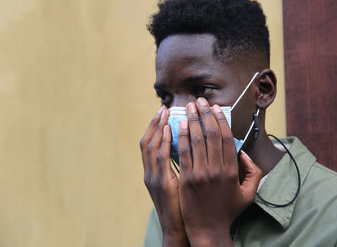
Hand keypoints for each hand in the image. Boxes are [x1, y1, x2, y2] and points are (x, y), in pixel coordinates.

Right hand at [140, 106, 188, 246]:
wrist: (179, 229)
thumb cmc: (184, 206)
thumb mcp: (177, 184)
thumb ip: (179, 165)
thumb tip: (190, 146)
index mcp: (152, 173)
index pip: (149, 144)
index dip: (154, 127)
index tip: (163, 113)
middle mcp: (149, 173)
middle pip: (146, 142)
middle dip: (154, 123)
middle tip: (164, 107)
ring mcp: (153, 178)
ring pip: (151, 146)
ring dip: (158, 127)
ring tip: (166, 112)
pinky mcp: (161, 183)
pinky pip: (160, 157)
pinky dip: (163, 142)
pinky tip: (170, 129)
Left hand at [178, 98, 262, 246]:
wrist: (208, 229)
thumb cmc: (228, 211)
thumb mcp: (248, 194)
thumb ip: (253, 172)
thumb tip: (245, 154)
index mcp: (232, 171)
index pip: (226, 138)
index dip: (221, 120)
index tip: (216, 108)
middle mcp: (217, 170)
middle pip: (211, 135)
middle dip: (205, 114)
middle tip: (200, 101)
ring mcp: (200, 174)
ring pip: (197, 140)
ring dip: (193, 120)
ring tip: (189, 107)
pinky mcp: (186, 179)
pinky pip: (184, 153)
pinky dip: (182, 137)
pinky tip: (180, 125)